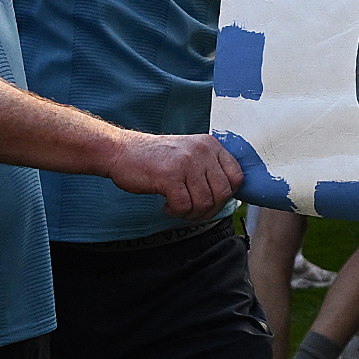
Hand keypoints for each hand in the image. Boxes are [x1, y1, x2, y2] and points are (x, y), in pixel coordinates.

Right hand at [108, 131, 242, 218]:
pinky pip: (184, 206)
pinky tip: (166, 207)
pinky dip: (175, 213)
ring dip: (191, 214)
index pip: (237, 176)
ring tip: (177, 208)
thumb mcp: (189, 154)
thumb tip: (227, 196)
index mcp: (210, 145)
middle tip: (192, 211)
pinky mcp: (169, 176)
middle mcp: (202, 151)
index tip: (211, 200)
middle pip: (223, 193)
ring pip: (205, 203)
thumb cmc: (154, 157)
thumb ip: (209, 169)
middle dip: (209, 210)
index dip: (226, 195)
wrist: (121, 151)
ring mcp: (186, 163)